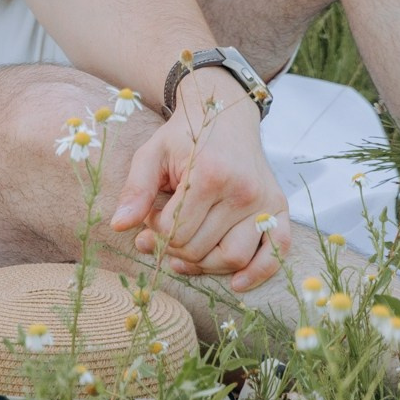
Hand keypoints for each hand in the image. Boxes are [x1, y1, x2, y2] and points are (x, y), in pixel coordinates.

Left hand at [110, 78, 289, 291]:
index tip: (151, 217)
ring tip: (188, 252)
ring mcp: (265, 202)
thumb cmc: (185, 138)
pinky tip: (235, 282)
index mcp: (208, 174)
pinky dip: (257, 273)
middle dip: (175, 248)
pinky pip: (276, 253)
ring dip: (206, 264)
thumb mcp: (151, 154)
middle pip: (201, 248)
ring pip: (234, 258)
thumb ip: (136, 190)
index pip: (176, 230)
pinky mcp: (280, 208)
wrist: (226, 117)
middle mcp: (242, 191)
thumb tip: (119, 226)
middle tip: (165, 233)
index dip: (156, 232)